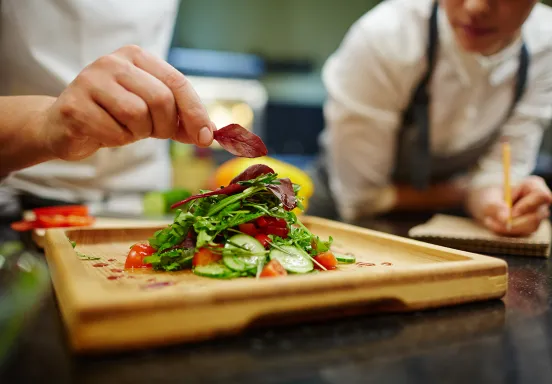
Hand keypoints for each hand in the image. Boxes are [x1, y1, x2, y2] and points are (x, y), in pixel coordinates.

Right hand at [39, 45, 215, 160]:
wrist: (66, 125)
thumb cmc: (115, 116)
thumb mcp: (152, 114)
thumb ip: (181, 120)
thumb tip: (210, 133)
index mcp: (137, 57)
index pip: (178, 82)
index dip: (196, 113)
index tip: (207, 138)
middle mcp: (113, 62)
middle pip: (161, 99)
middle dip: (165, 126)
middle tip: (153, 132)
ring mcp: (90, 81)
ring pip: (137, 115)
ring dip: (138, 133)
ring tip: (125, 129)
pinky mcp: (75, 106)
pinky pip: (114, 132)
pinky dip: (118, 140)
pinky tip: (105, 132)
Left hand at [467, 176, 551, 235]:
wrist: (484, 202)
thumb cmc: (488, 195)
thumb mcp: (487, 198)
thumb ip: (496, 207)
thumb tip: (506, 219)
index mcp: (532, 186)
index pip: (541, 196)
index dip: (528, 205)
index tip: (511, 214)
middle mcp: (539, 201)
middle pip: (537, 216)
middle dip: (514, 222)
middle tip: (490, 221)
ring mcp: (537, 214)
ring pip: (530, 227)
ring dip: (507, 228)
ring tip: (488, 220)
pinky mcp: (530, 226)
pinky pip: (523, 233)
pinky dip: (506, 231)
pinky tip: (493, 224)